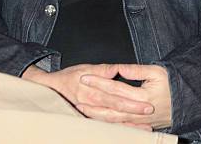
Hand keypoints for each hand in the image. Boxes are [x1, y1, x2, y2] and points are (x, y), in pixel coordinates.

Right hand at [22, 63, 153, 126]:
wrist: (50, 90)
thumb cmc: (69, 77)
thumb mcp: (84, 68)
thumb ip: (102, 69)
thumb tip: (116, 69)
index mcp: (91, 89)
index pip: (114, 94)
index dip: (131, 98)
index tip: (146, 100)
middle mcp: (90, 104)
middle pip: (115, 108)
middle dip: (133, 111)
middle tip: (149, 111)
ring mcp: (90, 113)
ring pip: (112, 120)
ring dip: (129, 124)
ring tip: (145, 128)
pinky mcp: (90, 119)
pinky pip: (106, 126)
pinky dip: (119, 129)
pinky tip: (131, 131)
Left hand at [76, 64, 172, 129]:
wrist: (186, 103)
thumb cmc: (172, 84)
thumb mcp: (156, 72)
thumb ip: (136, 71)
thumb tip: (119, 69)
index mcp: (142, 96)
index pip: (115, 88)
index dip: (99, 82)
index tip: (85, 76)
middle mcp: (138, 111)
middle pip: (110, 105)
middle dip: (92, 98)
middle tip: (78, 91)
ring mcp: (138, 121)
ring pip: (112, 119)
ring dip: (95, 113)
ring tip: (81, 106)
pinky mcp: (139, 126)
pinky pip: (120, 126)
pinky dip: (106, 123)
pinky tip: (97, 119)